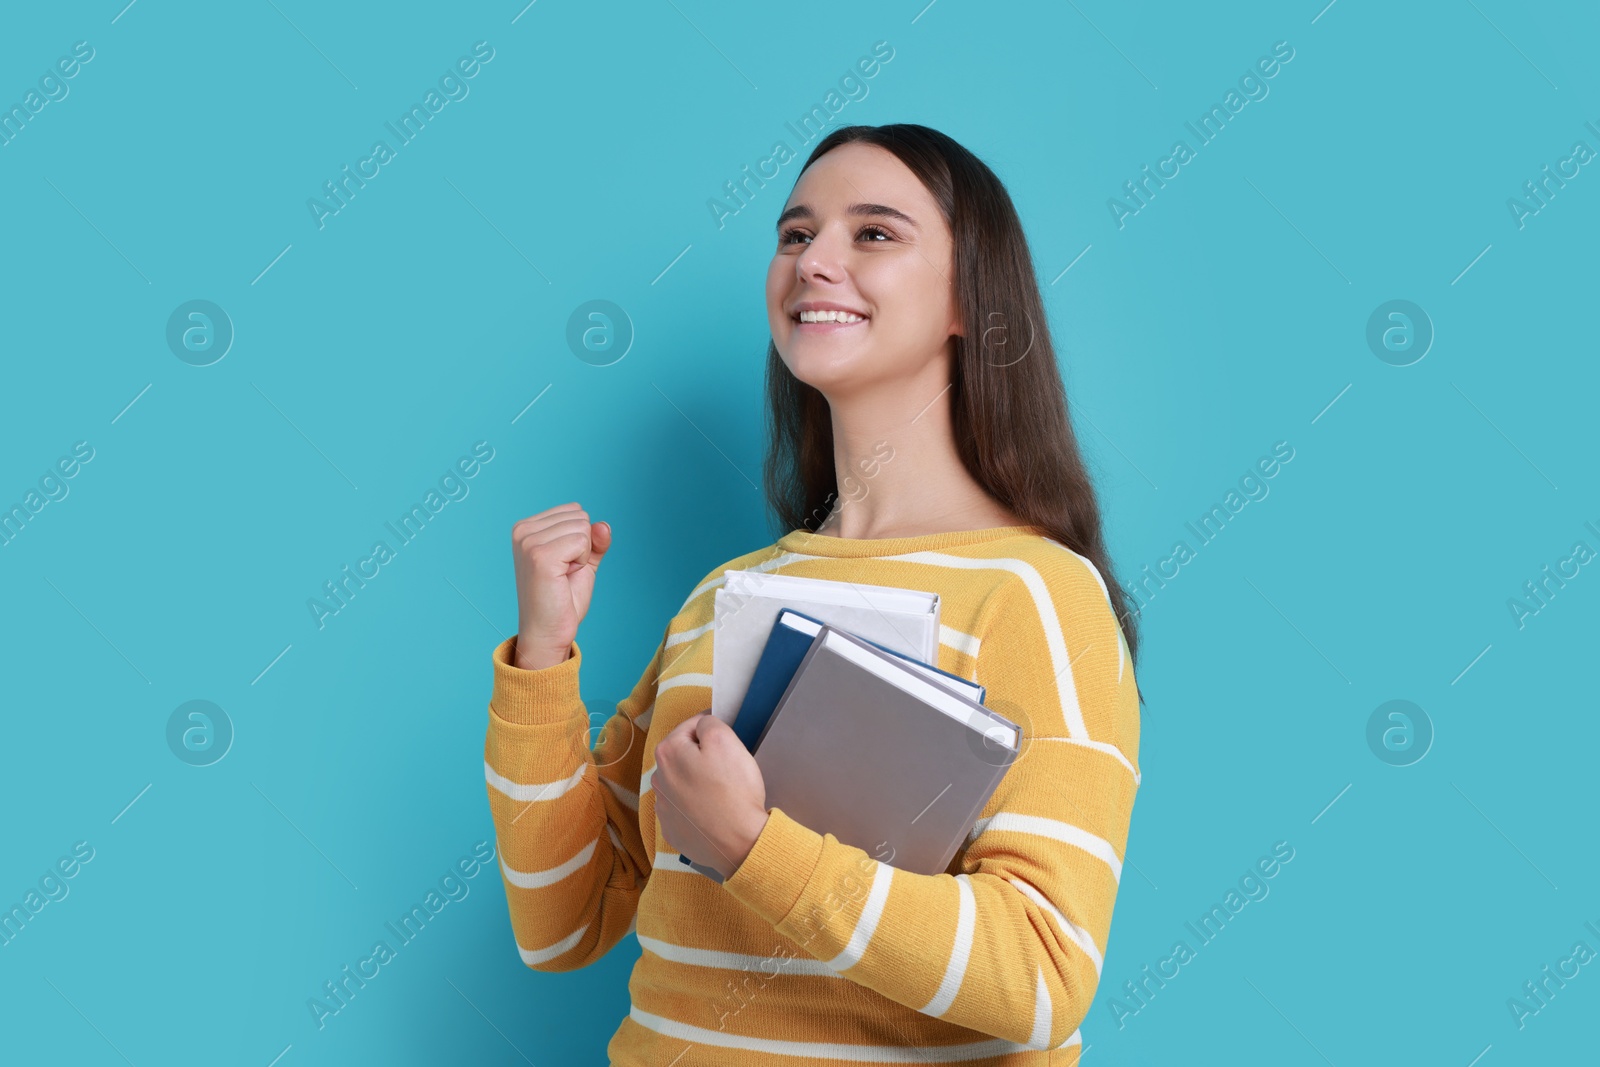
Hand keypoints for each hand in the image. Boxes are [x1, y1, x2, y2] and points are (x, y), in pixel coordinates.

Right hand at [509, 503, 611, 669]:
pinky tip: (563, 578)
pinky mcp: (540, 556)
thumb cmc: (561, 599)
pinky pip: (582, 541)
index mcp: (526, 527)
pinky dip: (581, 562)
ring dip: (581, 556)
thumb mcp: (582, 561)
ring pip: (583, 527)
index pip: (574, 510)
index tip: (563, 564)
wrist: (548, 632)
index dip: (580, 540)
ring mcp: (529, 542)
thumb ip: (594, 540)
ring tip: (562, 576)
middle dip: (582, 547)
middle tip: (564, 573)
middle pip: (580, 516)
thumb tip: (603, 525)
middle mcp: (522, 530)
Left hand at [653, 711, 769, 879]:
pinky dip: (696, 806)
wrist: (739, 843)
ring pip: (682, 782)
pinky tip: (713, 812)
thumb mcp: (725, 741)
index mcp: (668, 753)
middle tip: (727, 767)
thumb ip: (709, 723)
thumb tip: (701, 725)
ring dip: (697, 781)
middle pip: (683, 756)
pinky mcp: (672, 830)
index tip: (728, 739)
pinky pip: (684, 809)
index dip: (711, 729)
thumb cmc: (733, 790)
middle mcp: (659, 779)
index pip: (690, 727)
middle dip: (702, 756)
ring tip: (721, 792)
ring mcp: (663, 808)